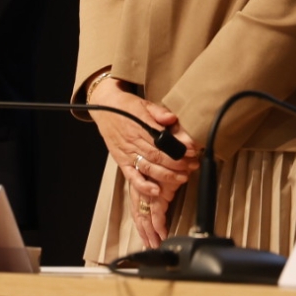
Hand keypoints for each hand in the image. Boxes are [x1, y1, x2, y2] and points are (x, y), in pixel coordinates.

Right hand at [90, 78, 198, 244]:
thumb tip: (172, 118)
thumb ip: (159, 112)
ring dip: (166, 175)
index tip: (192, 150)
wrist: (103, 107)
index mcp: (140, 125)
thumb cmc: (126, 106)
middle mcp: (133, 141)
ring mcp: (127, 153)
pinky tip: (156, 191)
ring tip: (182, 178)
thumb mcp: (144, 103)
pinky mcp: (121, 162)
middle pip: (158, 156)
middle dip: (178, 163)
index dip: (178, 147)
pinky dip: (143, 186)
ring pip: (148, 168)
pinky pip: (132, 177)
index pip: (162, 139)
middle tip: (193, 165)